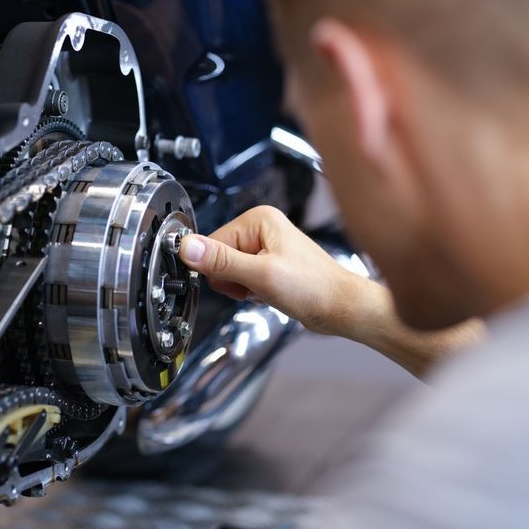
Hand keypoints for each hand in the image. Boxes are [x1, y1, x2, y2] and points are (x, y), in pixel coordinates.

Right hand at [180, 206, 371, 335]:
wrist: (341, 308)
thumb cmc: (314, 288)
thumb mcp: (261, 275)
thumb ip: (221, 262)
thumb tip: (188, 247)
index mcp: (258, 220)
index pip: (211, 243)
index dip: (219, 269)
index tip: (238, 280)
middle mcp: (261, 229)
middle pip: (219, 257)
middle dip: (232, 279)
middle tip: (256, 286)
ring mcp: (266, 246)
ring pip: (229, 271)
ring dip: (242, 287)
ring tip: (266, 289)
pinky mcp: (269, 264)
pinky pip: (242, 279)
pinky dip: (250, 291)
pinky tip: (268, 293)